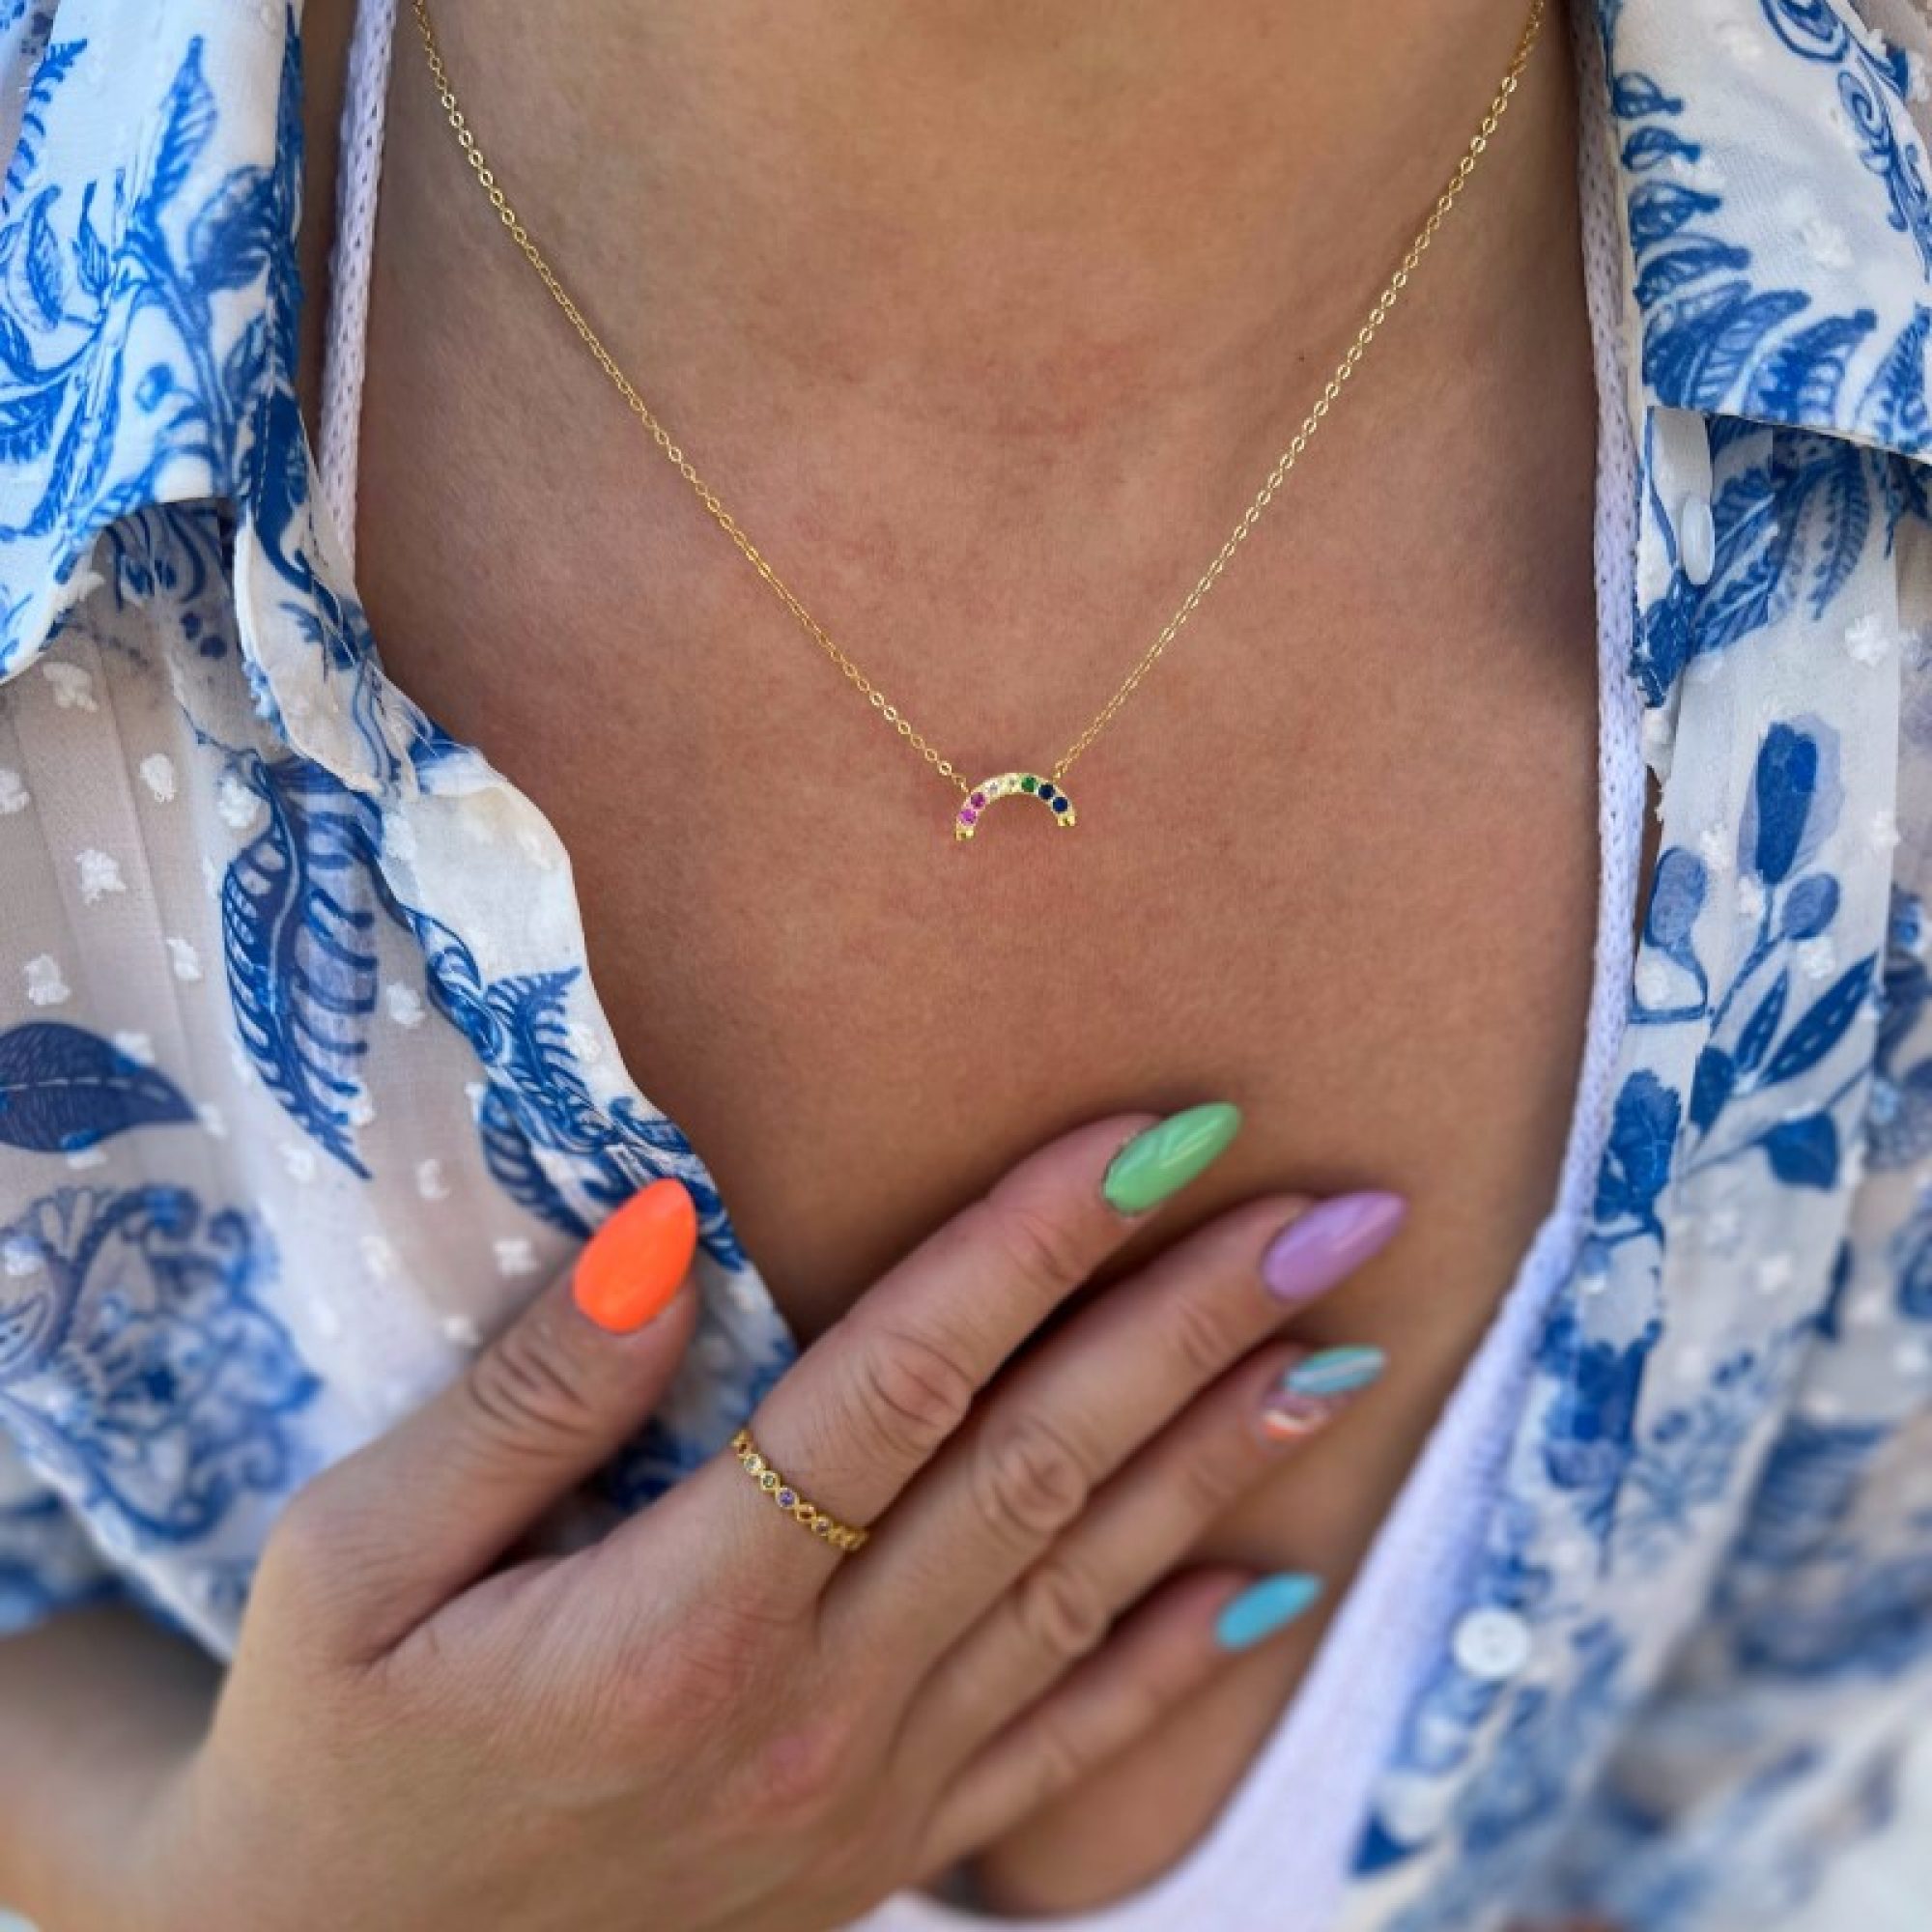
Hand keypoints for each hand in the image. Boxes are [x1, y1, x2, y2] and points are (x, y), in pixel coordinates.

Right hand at [131, 1107, 1397, 1931]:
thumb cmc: (332, 1755)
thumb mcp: (354, 1565)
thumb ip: (524, 1398)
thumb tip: (666, 1229)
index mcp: (678, 1620)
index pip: (899, 1381)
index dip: (1033, 1241)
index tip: (1157, 1130)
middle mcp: (811, 1709)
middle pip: (1038, 1467)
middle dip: (1195, 1322)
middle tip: (1335, 1213)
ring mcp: (867, 1794)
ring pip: (1082, 1589)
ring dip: (1224, 1461)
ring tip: (1344, 1351)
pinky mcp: (882, 1851)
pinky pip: (1064, 1753)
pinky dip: (1174, 1661)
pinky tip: (1269, 1583)